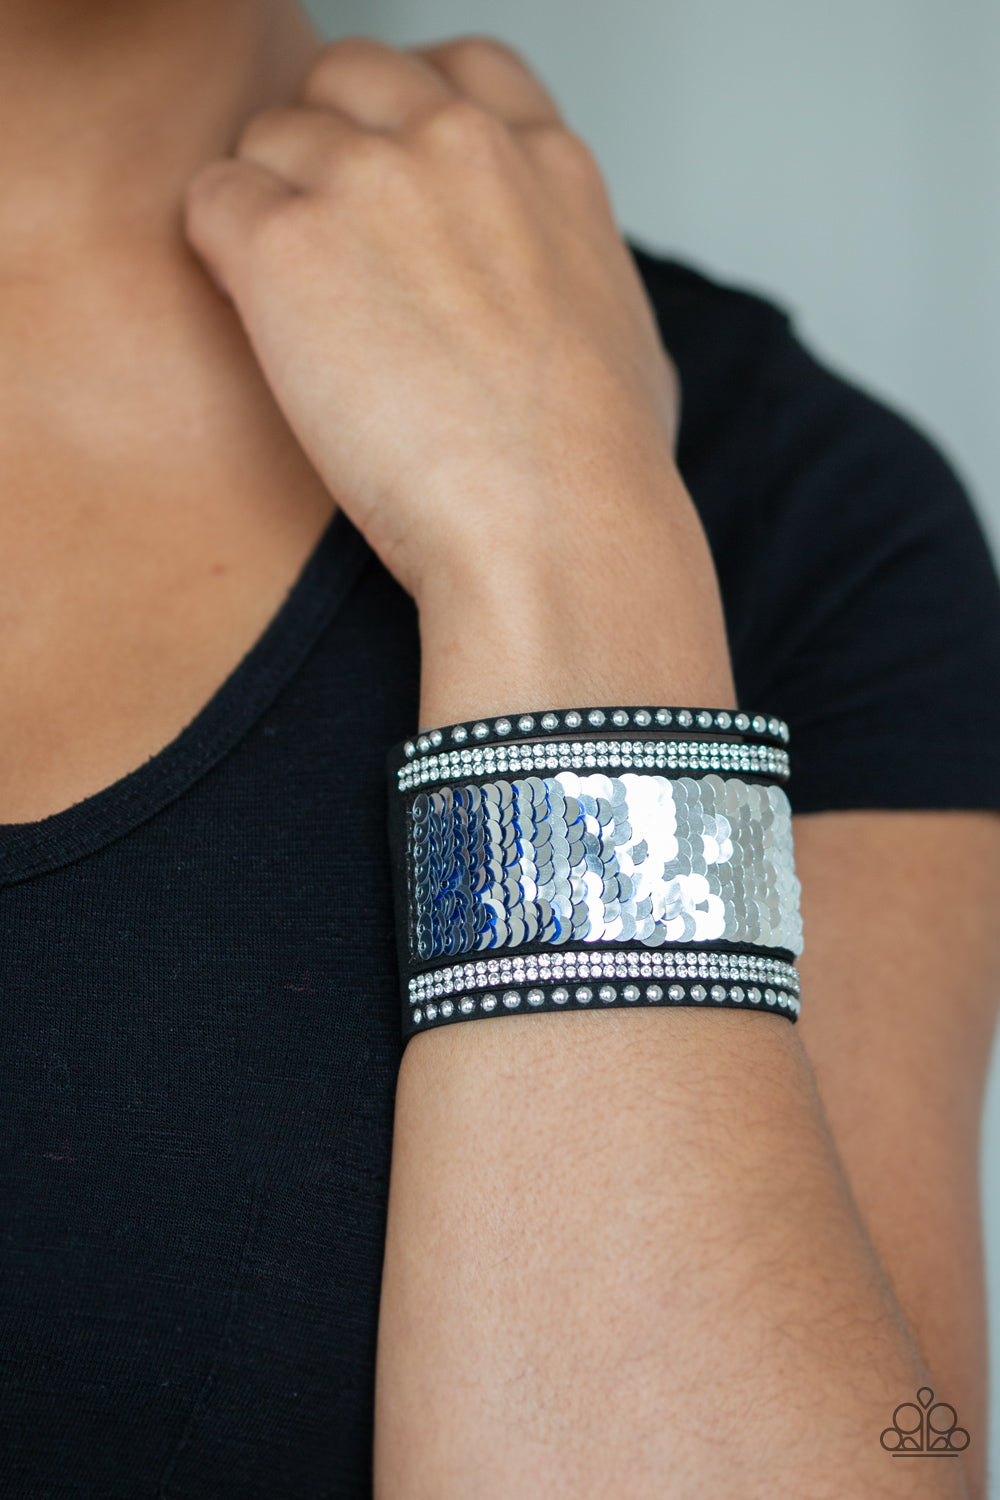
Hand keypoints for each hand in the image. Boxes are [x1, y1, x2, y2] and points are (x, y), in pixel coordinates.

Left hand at [183, 36, 680, 607]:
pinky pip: (211, 201)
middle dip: (326, 150)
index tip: (394, 186)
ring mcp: (370, 182)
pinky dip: (220, 258)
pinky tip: (261, 329)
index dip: (407, 119)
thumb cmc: (600, 475)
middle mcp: (458, 145)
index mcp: (546, 163)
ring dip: (269, 213)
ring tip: (297, 316)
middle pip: (347, 79)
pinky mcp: (288, 244)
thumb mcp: (630, 342)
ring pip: (268, 137)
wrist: (557, 534)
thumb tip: (558, 303)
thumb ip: (574, 282)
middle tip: (329, 255)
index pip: (456, 69)